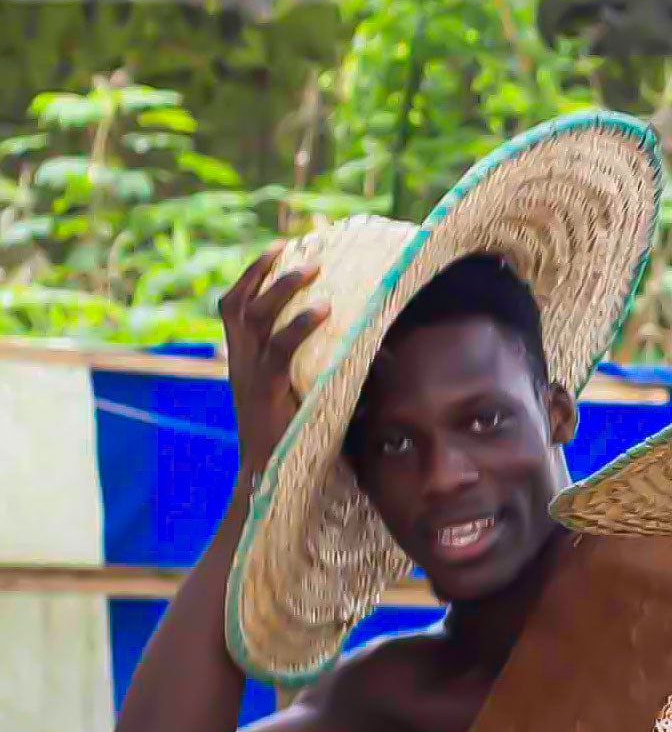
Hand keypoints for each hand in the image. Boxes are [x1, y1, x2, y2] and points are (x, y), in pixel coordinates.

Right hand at [218, 245, 326, 479]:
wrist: (270, 482)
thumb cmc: (294, 444)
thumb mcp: (304, 400)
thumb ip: (322, 373)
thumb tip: (377, 354)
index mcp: (242, 363)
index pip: (234, 308)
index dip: (251, 276)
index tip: (277, 250)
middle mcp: (240, 364)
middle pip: (239, 304)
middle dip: (263, 272)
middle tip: (294, 249)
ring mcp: (249, 377)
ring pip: (256, 319)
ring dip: (284, 289)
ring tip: (313, 268)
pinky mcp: (266, 393)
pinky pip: (279, 352)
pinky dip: (300, 327)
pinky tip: (325, 311)